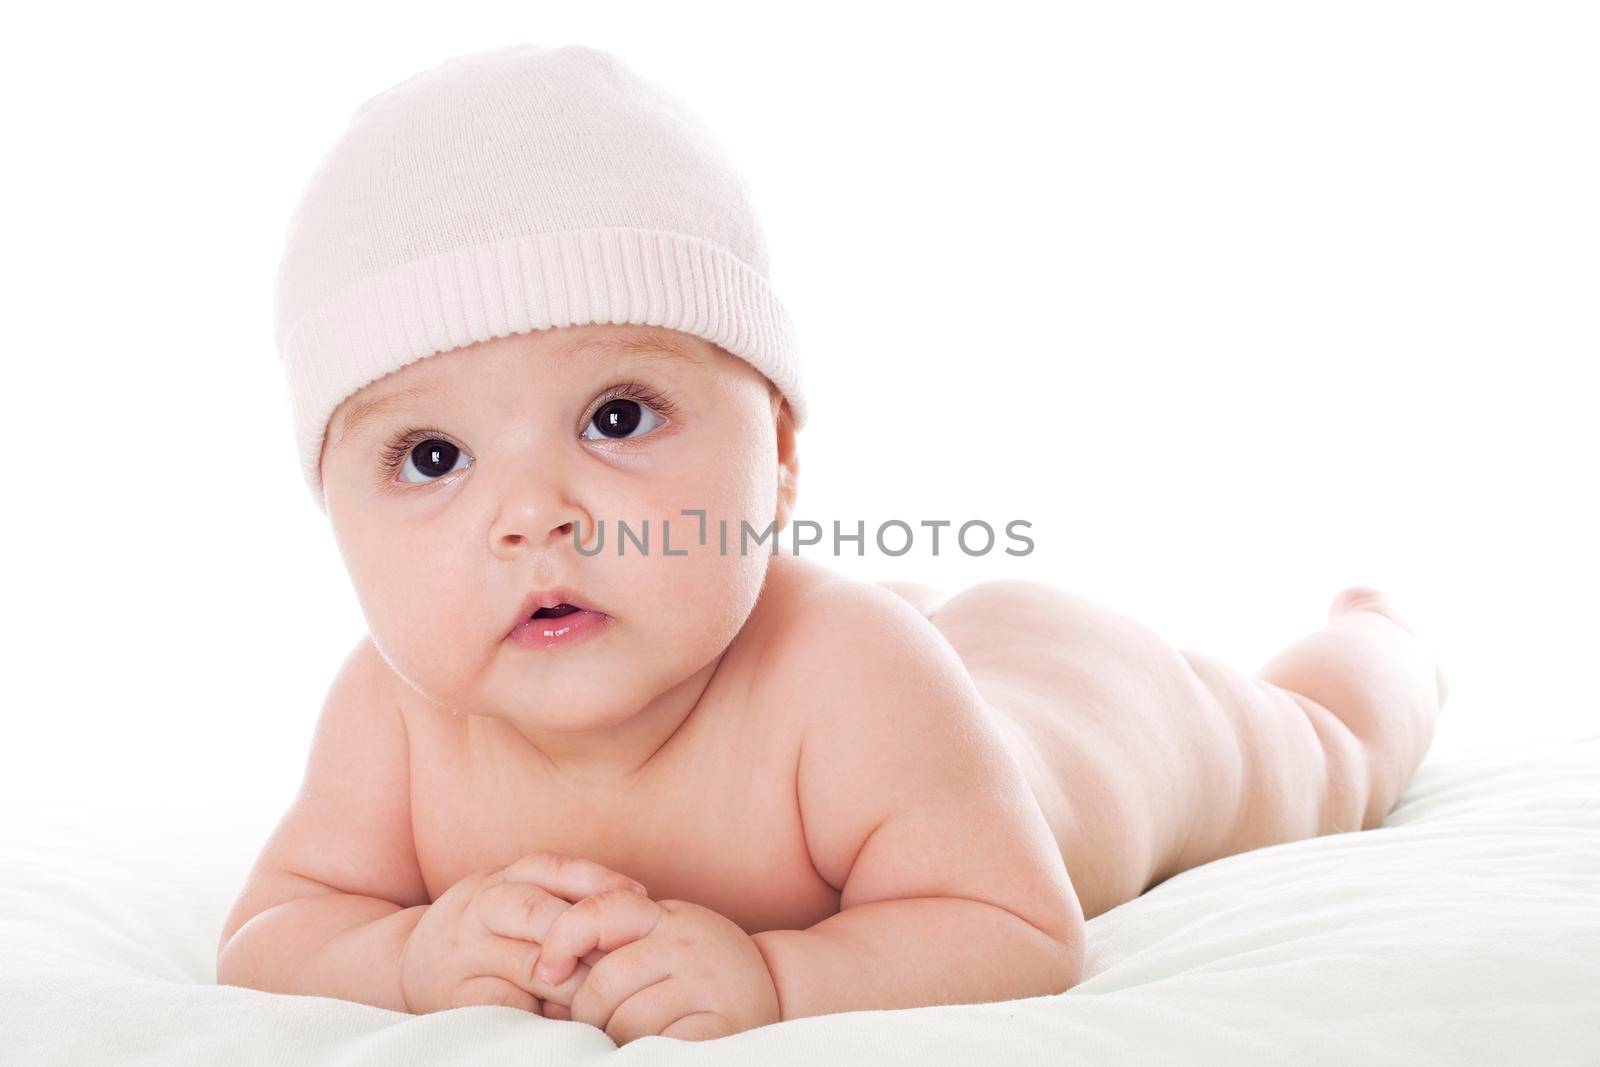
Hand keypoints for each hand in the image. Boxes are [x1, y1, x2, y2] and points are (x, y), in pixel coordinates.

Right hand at [399, 851, 648, 1013]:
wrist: (408, 964)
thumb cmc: (487, 930)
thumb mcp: (516, 896)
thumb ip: (562, 897)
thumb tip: (635, 909)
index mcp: (501, 878)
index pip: (553, 867)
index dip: (598, 881)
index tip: (640, 899)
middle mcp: (480, 908)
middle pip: (539, 914)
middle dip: (588, 938)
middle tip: (628, 959)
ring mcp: (465, 954)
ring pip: (531, 966)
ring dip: (576, 984)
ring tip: (609, 995)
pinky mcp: (456, 997)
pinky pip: (509, 1005)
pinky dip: (543, 1013)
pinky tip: (568, 1019)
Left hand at [533, 893, 779, 1043]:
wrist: (777, 993)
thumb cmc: (701, 973)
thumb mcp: (663, 942)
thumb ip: (615, 946)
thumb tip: (543, 980)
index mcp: (668, 918)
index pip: (602, 911)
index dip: (564, 939)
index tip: (548, 972)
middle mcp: (690, 942)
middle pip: (604, 982)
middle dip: (589, 1013)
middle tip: (600, 1026)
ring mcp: (709, 984)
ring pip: (625, 1022)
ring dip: (616, 1041)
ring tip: (634, 1040)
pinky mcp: (721, 1026)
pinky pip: (656, 1047)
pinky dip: (644, 1055)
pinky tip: (654, 1050)